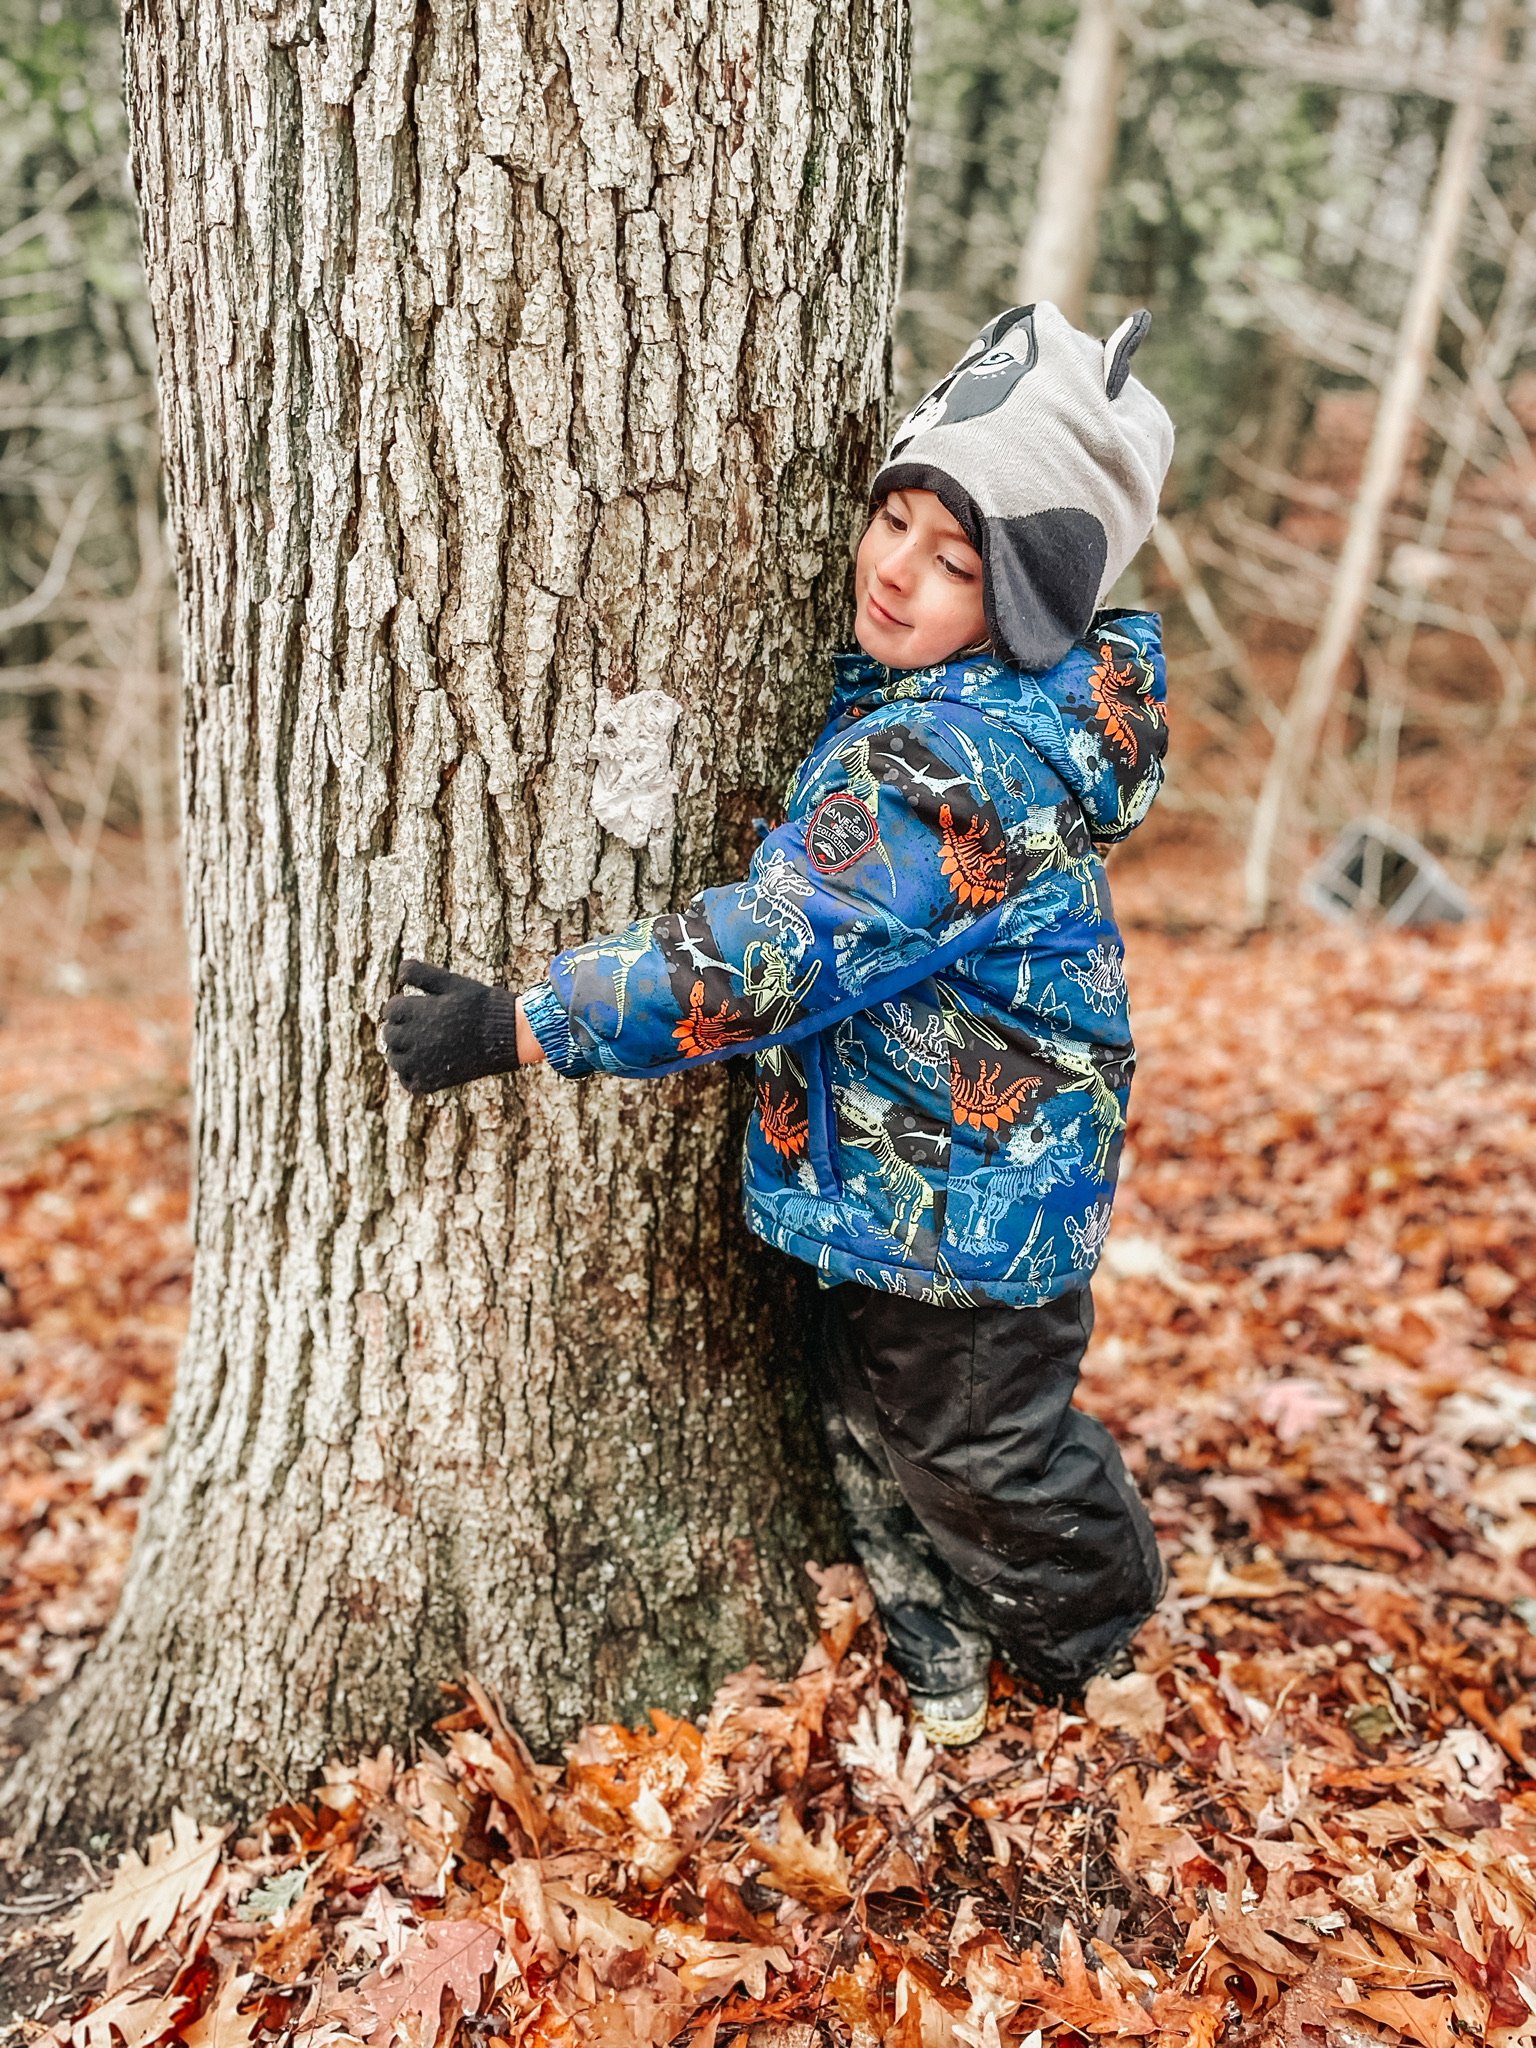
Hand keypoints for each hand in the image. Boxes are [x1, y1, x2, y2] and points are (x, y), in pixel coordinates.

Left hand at [380, 960, 523, 1094]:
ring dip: (401, 1052)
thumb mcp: (452, 981)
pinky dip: (411, 1074)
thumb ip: (421, 973)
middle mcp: (416, 1039)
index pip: (391, 1009)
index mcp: (418, 1012)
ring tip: (419, 1045)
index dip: (400, 1006)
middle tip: (416, 1026)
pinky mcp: (433, 1081)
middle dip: (398, 1028)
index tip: (413, 1006)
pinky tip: (424, 1064)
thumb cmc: (480, 1004)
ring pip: (395, 1059)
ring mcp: (423, 1063)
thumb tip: (398, 970)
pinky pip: (408, 1081)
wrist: (508, 1035)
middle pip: (389, 1034)